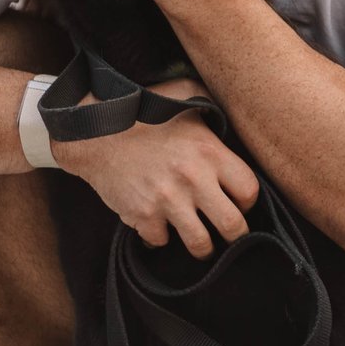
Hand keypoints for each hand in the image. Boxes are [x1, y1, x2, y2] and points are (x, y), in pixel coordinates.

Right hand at [49, 77, 257, 256]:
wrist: (94, 132)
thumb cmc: (143, 113)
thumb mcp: (184, 98)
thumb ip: (213, 110)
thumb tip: (236, 113)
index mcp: (210, 152)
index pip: (249, 191)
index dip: (248, 201)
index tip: (239, 203)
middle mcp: (193, 179)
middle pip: (233, 226)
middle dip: (235, 235)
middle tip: (229, 234)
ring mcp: (167, 200)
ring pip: (200, 244)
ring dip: (202, 247)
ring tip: (200, 243)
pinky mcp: (142, 215)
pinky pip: (161, 241)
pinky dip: (160, 237)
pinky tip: (160, 225)